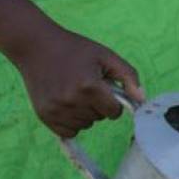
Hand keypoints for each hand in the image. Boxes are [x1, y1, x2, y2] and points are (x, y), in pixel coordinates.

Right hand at [8, 26, 143, 137]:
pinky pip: (68, 131)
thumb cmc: (75, 50)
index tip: (104, 87)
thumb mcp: (105, 56)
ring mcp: (55, 110)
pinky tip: (66, 103)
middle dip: (98, 104)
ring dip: (85, 113)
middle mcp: (71, 101)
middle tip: (86, 84)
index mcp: (89, 86)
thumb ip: (128, 76)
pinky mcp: (44, 115)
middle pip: (99, 118)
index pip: (114, 112)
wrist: (37, 47)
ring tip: (74, 91)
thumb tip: (141, 99)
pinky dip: (71, 122)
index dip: (113, 100)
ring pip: (85, 125)